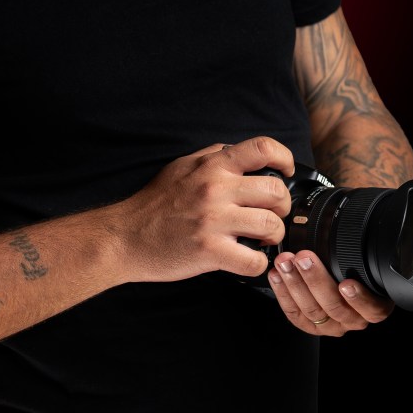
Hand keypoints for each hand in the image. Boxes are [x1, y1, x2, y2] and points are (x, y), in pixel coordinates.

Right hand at [110, 136, 295, 283]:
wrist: (126, 235)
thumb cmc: (154, 203)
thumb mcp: (182, 166)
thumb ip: (212, 157)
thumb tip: (237, 152)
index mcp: (212, 165)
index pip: (262, 148)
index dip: (284, 158)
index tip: (286, 172)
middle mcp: (215, 188)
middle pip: (276, 191)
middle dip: (282, 206)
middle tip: (271, 215)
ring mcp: (214, 220)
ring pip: (271, 226)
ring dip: (273, 236)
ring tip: (260, 239)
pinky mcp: (210, 251)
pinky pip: (255, 261)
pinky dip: (258, 264)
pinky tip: (247, 259)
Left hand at [266, 250, 394, 334]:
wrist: (332, 286)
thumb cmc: (350, 271)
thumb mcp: (360, 263)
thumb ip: (356, 255)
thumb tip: (349, 223)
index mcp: (372, 306)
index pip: (372, 309)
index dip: (359, 298)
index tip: (346, 283)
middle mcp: (352, 319)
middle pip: (335, 306)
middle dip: (316, 280)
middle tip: (304, 258)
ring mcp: (330, 324)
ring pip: (312, 310)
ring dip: (295, 283)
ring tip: (285, 262)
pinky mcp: (309, 326)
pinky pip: (294, 313)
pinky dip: (283, 293)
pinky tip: (276, 275)